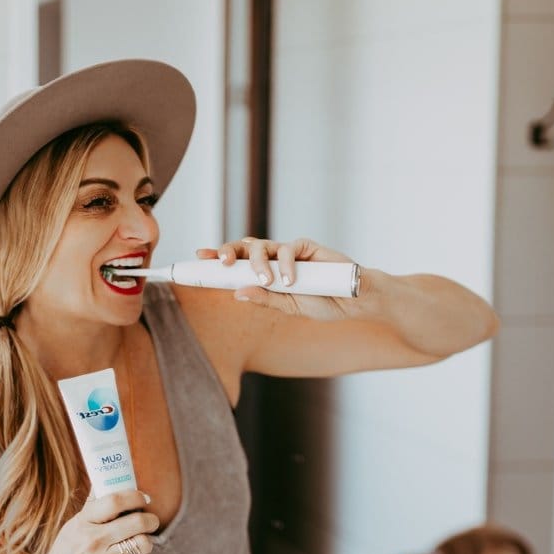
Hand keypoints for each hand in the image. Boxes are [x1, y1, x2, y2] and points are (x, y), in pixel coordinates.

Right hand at [31, 489, 159, 553]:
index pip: (114, 500)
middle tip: (151, 522)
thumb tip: (102, 480)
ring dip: (146, 543)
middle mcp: (93, 540)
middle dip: (151, 520)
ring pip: (143, 544)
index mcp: (83, 523)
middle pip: (136, 521)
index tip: (144, 498)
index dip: (135, 497)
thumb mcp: (72, 528)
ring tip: (140, 544)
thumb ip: (91, 508)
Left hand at [195, 236, 369, 321]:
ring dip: (260, 263)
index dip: (218, 258)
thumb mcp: (289, 307)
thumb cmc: (323, 303)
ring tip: (268, 281)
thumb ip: (265, 299)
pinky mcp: (306, 246)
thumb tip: (237, 293)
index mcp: (266, 274)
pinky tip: (291, 280)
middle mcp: (273, 260)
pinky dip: (286, 263)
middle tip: (223, 263)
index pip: (237, 263)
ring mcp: (289, 252)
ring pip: (263, 246)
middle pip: (244, 249)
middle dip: (229, 252)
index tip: (199, 257)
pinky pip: (288, 248)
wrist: (354, 302)